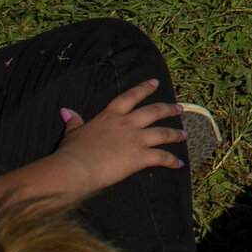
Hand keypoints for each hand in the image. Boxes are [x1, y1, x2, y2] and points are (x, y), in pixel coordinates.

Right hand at [51, 80, 186, 196]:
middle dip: (168, 109)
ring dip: (175, 134)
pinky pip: (162, 157)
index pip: (130, 97)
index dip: (143, 88)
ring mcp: (136, 139)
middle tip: (179, 108)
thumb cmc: (71, 152)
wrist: (75, 168)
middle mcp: (126, 124)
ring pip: (162, 133)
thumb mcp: (73, 133)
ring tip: (185, 134)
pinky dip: (172, 161)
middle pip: (153, 112)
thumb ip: (74, 121)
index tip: (155, 82)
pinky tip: (179, 163)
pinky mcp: (141, 157)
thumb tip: (66, 110)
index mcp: (110, 116)